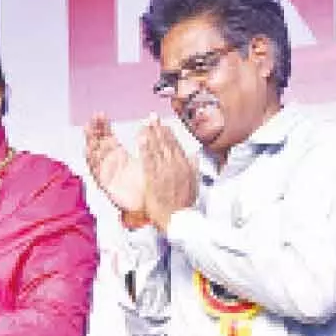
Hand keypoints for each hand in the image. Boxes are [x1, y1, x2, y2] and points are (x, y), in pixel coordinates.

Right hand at [84, 113, 146, 213]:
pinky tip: (90, 153)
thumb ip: (147, 142)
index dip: (102, 126)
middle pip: (98, 144)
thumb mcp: (148, 158)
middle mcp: (111, 164)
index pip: (107, 138)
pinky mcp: (107, 186)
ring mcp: (107, 174)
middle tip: (92, 119)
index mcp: (119, 157)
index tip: (99, 114)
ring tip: (88, 133)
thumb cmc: (149, 184)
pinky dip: (93, 163)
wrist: (152, 204)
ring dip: (91, 144)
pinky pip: (97, 173)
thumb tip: (147, 125)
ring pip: (95, 157)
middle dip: (94, 131)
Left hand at [139, 116, 197, 231]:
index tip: (163, 125)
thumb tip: (194, 157)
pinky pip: (149, 161)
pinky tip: (140, 139)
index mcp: (185, 167)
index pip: (176, 146)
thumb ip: (194, 169)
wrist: (179, 220)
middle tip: (152, 116)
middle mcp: (176, 166)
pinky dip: (145, 149)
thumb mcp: (194, 185)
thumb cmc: (184, 205)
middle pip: (166, 144)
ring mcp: (165, 172)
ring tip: (146, 123)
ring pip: (158, 149)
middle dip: (159, 129)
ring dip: (151, 134)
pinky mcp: (155, 179)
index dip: (168, 134)